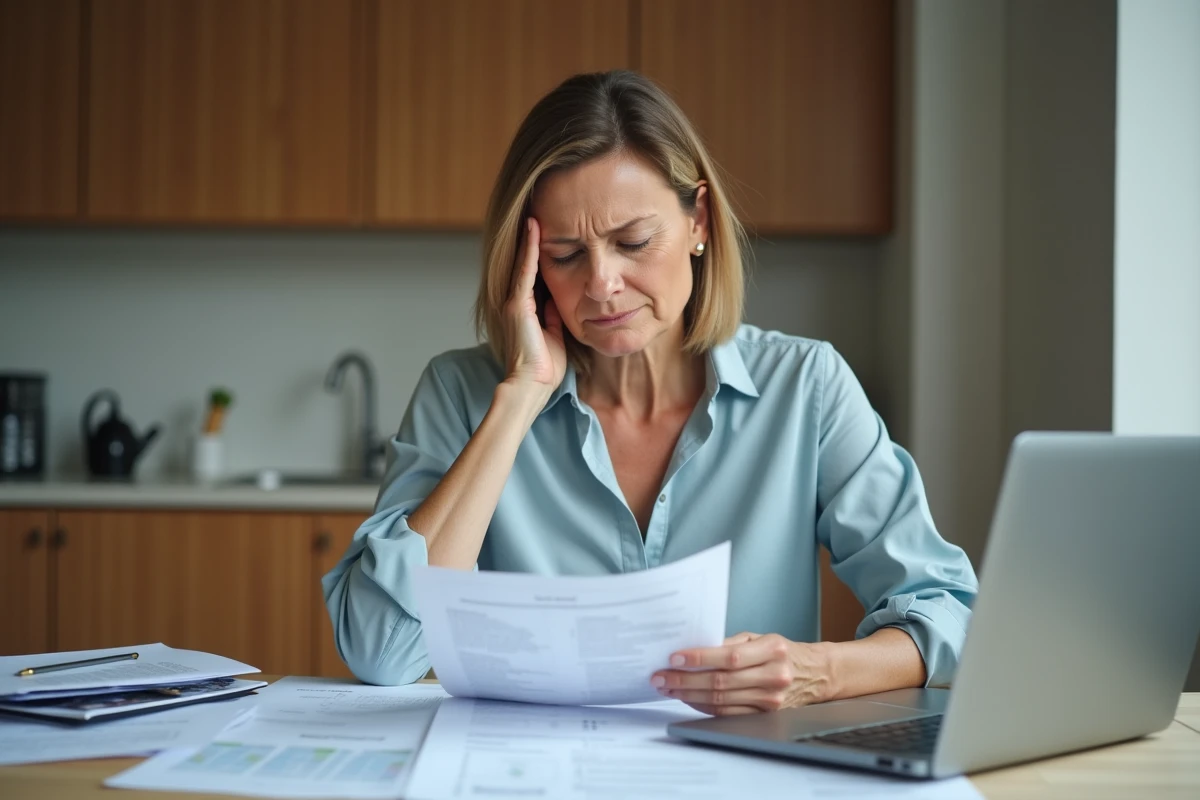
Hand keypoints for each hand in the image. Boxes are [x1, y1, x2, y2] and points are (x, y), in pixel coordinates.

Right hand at [504, 217, 565, 391]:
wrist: (531, 385)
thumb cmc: (545, 367)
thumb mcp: (555, 334)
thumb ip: (554, 315)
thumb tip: (559, 299)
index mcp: (525, 310)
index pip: (533, 275)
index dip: (538, 254)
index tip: (548, 233)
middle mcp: (515, 302)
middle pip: (524, 264)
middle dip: (531, 242)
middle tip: (538, 213)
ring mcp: (513, 302)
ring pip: (522, 262)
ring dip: (529, 238)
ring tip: (535, 213)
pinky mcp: (516, 304)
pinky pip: (525, 270)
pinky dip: (530, 249)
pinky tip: (535, 229)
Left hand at [651, 632, 834, 715]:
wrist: (815, 674)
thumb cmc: (782, 652)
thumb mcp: (760, 637)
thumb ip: (729, 643)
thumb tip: (693, 649)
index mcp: (772, 650)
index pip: (729, 657)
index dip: (699, 659)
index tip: (674, 658)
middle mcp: (774, 676)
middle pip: (721, 682)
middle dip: (685, 680)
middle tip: (661, 677)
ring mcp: (771, 701)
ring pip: (721, 701)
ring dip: (689, 695)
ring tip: (668, 688)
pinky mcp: (765, 716)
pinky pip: (727, 713)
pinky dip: (703, 707)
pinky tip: (688, 699)